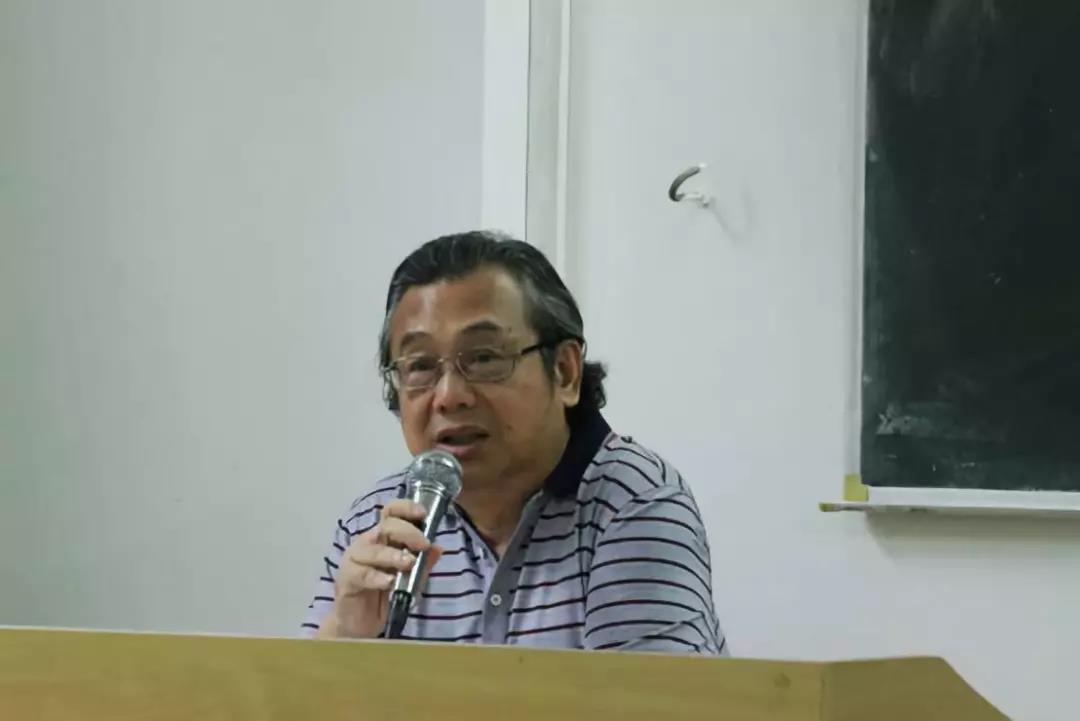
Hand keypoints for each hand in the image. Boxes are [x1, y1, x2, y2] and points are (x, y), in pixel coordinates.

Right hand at [317, 499, 442, 638]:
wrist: (360, 624)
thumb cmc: (384, 594)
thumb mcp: (410, 579)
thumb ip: (423, 563)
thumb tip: (438, 548)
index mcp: (382, 537)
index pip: (391, 512)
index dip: (406, 508)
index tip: (423, 514)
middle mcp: (367, 543)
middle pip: (385, 527)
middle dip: (407, 533)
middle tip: (423, 544)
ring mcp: (354, 559)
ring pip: (372, 549)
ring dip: (393, 555)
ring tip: (409, 563)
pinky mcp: (346, 579)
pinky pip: (361, 574)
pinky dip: (377, 577)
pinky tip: (389, 583)